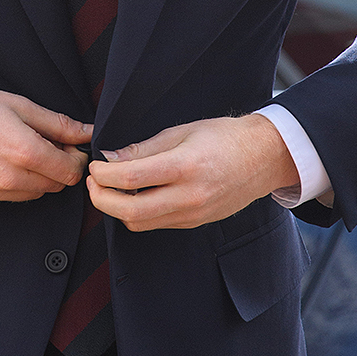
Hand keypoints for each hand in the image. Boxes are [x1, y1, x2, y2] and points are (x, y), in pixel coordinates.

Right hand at [0, 80, 91, 208]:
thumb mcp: (17, 105)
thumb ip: (57, 124)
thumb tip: (86, 132)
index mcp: (24, 151)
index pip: (70, 172)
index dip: (75, 158)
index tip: (68, 146)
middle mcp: (9, 178)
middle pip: (54, 185)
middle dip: (56, 166)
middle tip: (41, 143)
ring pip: (33, 193)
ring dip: (35, 176)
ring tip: (15, 150)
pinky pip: (7, 197)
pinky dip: (10, 183)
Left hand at [87, 114, 299, 230]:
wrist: (263, 158)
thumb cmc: (224, 137)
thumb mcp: (182, 131)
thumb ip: (144, 148)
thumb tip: (110, 158)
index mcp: (185, 166)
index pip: (131, 178)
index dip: (103, 174)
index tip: (94, 166)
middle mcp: (190, 196)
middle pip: (130, 211)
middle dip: (101, 199)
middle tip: (92, 182)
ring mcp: (193, 214)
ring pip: (140, 223)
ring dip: (117, 209)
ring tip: (110, 187)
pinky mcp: (195, 222)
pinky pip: (156, 223)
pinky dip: (138, 213)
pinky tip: (134, 194)